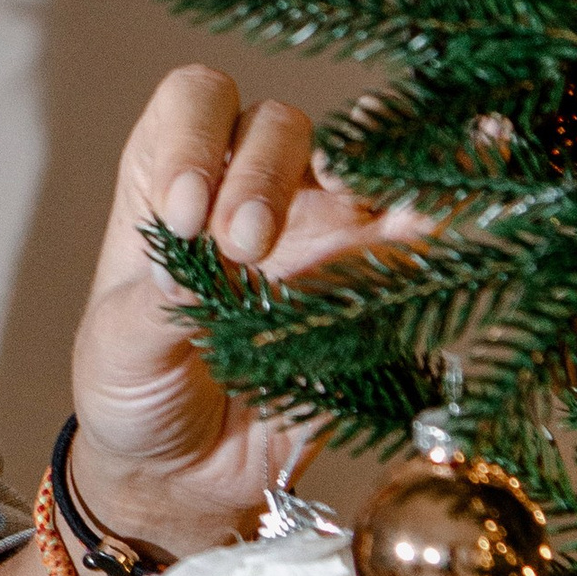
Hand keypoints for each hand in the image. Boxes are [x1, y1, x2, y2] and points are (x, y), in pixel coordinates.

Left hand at [69, 65, 432, 554]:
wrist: (183, 474)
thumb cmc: (134, 391)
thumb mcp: (118, 350)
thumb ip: (151, 308)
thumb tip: (192, 269)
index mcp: (172, 182)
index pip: (196, 100)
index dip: (196, 138)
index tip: (183, 215)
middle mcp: (248, 189)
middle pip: (280, 125)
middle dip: (262, 176)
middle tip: (242, 249)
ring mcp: (317, 233)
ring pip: (359, 168)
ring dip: (365, 180)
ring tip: (366, 206)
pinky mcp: (370, 285)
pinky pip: (418, 236)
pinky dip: (442, 209)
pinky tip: (458, 200)